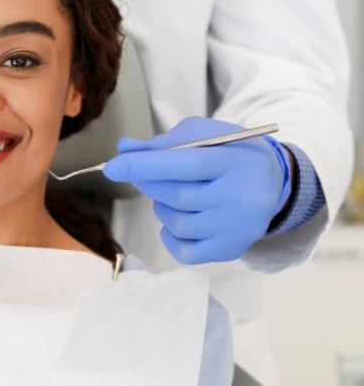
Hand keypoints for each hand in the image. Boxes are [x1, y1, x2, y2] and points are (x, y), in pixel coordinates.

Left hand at [103, 116, 291, 263]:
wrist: (274, 182)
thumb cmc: (230, 153)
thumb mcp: (204, 135)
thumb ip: (163, 142)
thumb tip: (125, 150)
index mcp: (234, 161)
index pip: (183, 164)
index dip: (144, 166)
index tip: (112, 166)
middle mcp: (240, 198)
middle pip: (176, 196)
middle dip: (150, 184)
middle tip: (145, 174)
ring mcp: (237, 228)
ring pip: (177, 224)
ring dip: (162, 208)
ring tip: (176, 194)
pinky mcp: (231, 249)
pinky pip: (185, 251)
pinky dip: (170, 235)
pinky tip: (179, 217)